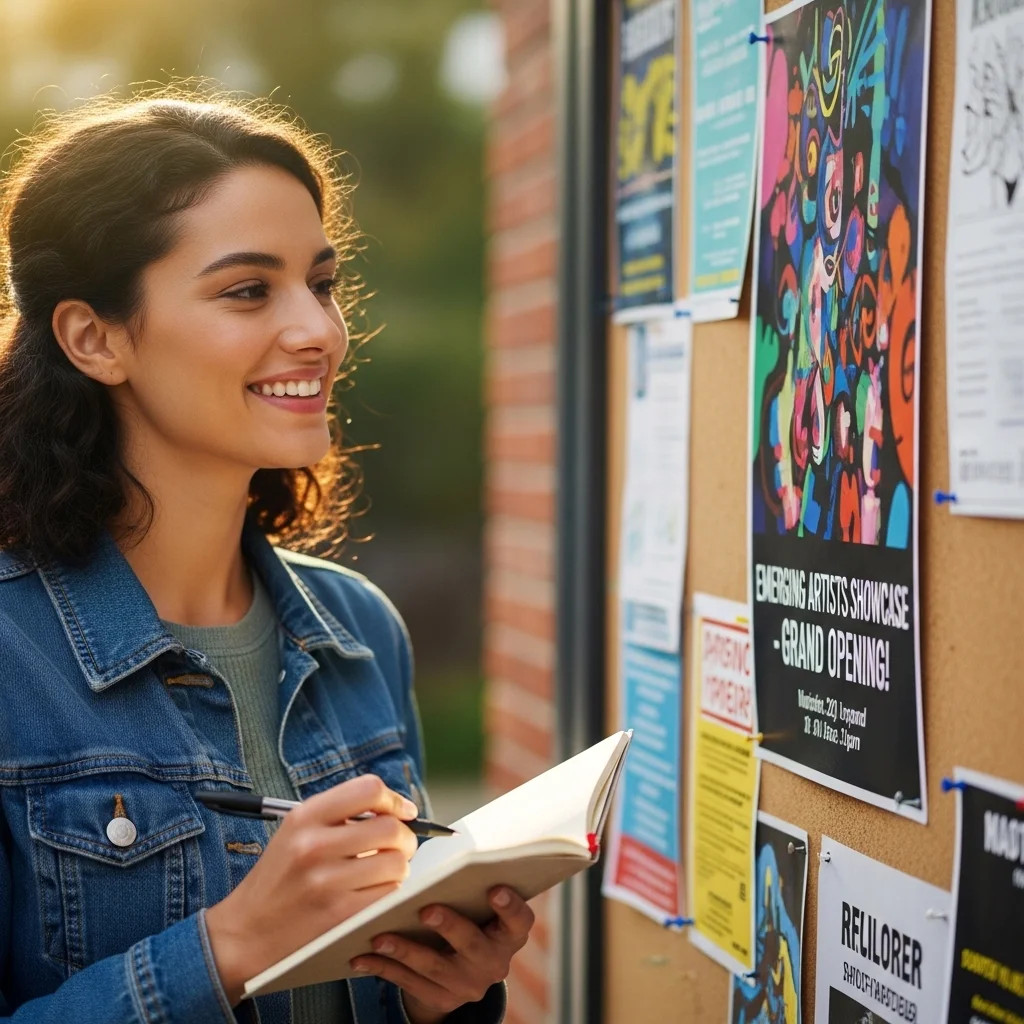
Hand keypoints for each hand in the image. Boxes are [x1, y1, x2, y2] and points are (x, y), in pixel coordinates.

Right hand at [205, 775, 418, 1004]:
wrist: (243, 933)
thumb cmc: (278, 879)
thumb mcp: (296, 832)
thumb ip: (339, 815)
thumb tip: (397, 810)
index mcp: (304, 817)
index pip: (369, 789)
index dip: (394, 799)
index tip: (404, 812)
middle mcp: (313, 845)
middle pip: (390, 828)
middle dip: (405, 838)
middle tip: (399, 848)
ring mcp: (325, 882)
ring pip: (396, 864)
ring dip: (399, 870)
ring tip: (383, 874)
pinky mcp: (337, 915)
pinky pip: (388, 896)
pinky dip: (390, 894)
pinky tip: (374, 895)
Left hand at [349, 886, 534, 1023]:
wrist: (462, 971)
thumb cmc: (468, 917)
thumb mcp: (478, 906)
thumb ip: (470, 886)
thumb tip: (449, 851)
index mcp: (508, 934)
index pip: (519, 921)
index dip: (510, 907)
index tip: (495, 889)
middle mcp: (493, 963)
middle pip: (472, 945)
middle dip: (449, 926)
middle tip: (427, 909)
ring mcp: (467, 985)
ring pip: (435, 967)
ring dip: (405, 950)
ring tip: (380, 936)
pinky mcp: (441, 999)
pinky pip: (409, 984)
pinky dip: (384, 968)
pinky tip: (362, 957)